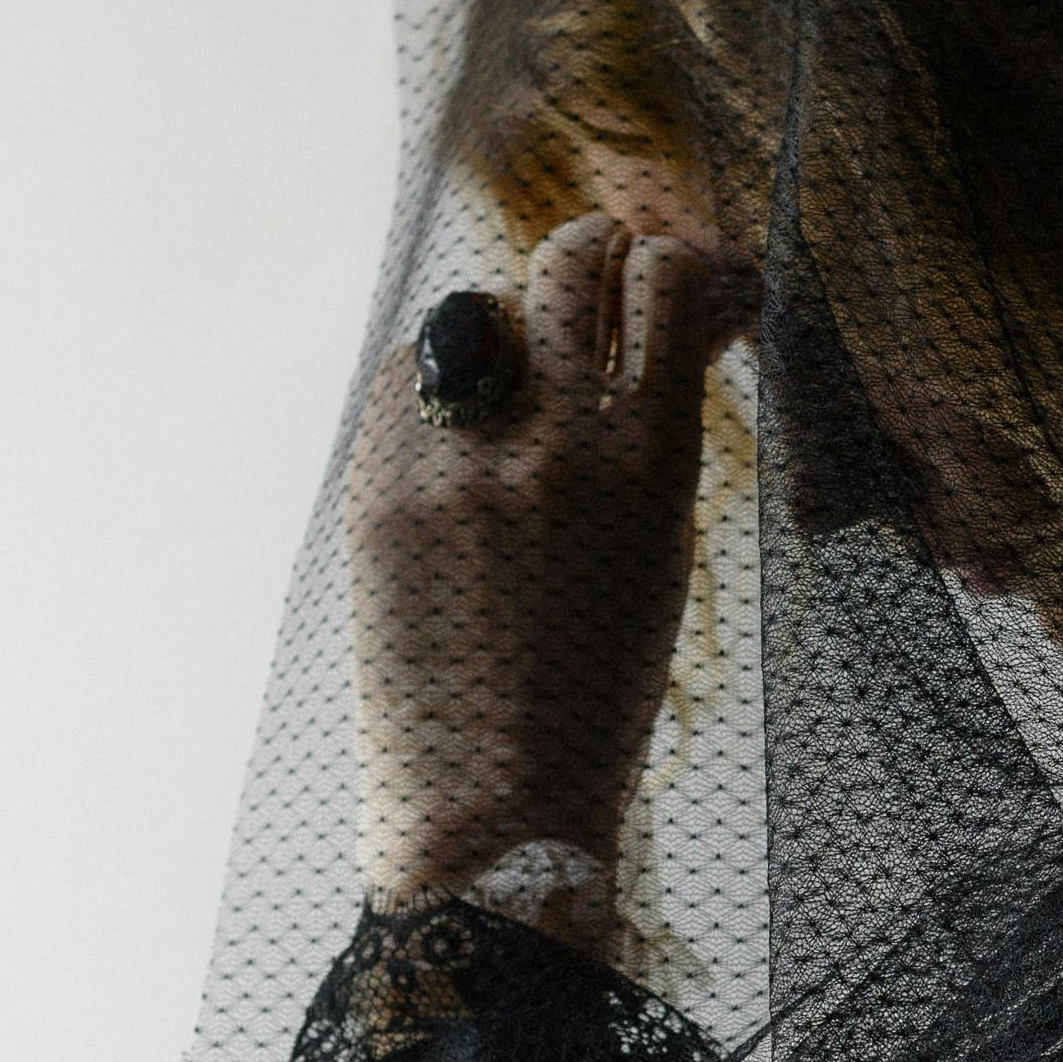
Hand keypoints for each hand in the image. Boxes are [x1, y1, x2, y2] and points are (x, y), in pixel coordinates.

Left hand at [346, 216, 732, 904]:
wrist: (496, 807)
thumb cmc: (598, 689)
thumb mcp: (663, 548)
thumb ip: (663, 429)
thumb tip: (682, 320)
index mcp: (652, 464)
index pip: (670, 284)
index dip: (676, 262)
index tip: (678, 278)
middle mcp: (558, 442)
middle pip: (569, 263)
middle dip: (592, 254)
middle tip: (598, 274)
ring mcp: (460, 461)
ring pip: (480, 306)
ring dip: (506, 321)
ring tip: (516, 375)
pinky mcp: (381, 487)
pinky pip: (407, 372)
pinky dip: (432, 381)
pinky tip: (451, 432)